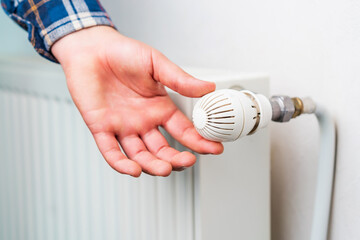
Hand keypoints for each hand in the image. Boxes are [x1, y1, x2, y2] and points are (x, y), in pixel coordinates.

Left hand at [52, 26, 222, 176]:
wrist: (92, 48)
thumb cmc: (123, 53)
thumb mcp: (156, 64)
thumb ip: (180, 80)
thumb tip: (208, 87)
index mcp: (159, 108)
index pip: (183, 131)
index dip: (199, 141)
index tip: (214, 148)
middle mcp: (144, 122)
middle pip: (163, 149)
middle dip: (177, 159)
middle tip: (188, 161)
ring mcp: (123, 127)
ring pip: (140, 155)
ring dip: (153, 165)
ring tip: (166, 168)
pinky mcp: (102, 128)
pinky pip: (111, 151)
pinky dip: (122, 164)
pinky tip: (134, 169)